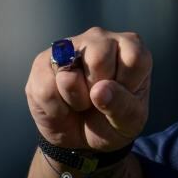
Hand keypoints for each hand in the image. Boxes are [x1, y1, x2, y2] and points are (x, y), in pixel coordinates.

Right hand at [26, 27, 151, 150]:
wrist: (81, 139)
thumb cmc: (112, 121)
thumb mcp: (129, 121)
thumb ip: (122, 105)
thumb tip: (99, 90)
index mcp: (131, 47)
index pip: (134, 59)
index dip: (126, 86)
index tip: (124, 96)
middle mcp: (101, 39)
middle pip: (99, 59)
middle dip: (98, 91)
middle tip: (99, 98)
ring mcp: (69, 47)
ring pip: (69, 76)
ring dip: (76, 101)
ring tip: (82, 101)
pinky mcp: (42, 62)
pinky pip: (46, 91)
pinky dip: (57, 109)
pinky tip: (63, 103)